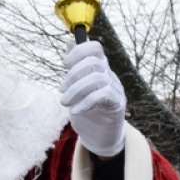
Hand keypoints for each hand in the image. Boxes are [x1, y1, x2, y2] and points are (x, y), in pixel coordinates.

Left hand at [60, 41, 125, 157]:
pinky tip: (75, 110)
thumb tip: (69, 41)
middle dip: (73, 75)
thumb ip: (74, 67)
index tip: (65, 64)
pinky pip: (102, 95)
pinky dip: (85, 102)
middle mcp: (110, 76)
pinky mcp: (117, 104)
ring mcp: (116, 89)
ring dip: (76, 90)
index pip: (95, 48)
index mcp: (99, 69)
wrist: (100, 138)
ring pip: (96, 78)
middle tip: (61, 90)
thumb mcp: (76, 87)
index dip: (79, 51)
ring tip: (65, 102)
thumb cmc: (87, 111)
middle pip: (94, 62)